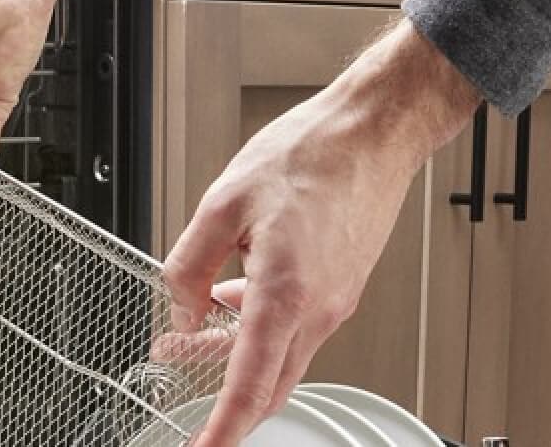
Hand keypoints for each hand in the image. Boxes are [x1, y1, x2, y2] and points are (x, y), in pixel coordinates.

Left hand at [162, 21, 479, 446]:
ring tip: (189, 336)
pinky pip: (294, 327)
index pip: (251, 386)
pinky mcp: (339, 287)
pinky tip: (230, 299)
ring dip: (237, 356)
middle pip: (268, 383)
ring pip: (279, 354)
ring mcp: (334, 301)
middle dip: (223, 398)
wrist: (371, 133)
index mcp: (286, 294)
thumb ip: (191, 265)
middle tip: (180, 387)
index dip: (223, 429)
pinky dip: (259, 327)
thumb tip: (180, 308)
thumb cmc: (310, 156)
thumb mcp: (223, 203)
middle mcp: (318, 309)